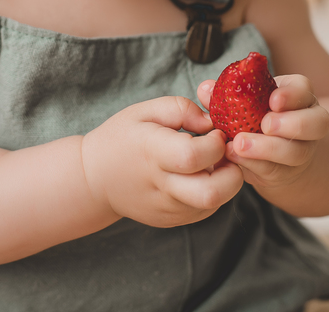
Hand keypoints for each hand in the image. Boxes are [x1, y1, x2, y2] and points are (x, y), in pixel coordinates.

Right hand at [80, 96, 244, 227]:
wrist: (95, 179)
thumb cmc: (121, 138)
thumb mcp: (144, 110)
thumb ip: (182, 108)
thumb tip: (212, 122)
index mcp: (152, 153)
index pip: (194, 156)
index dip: (215, 143)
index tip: (215, 132)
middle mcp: (161, 186)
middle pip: (212, 192)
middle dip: (233, 172)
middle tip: (226, 154)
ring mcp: (168, 208)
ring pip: (215, 203)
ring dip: (226, 182)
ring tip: (212, 162)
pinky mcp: (173, 220)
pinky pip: (206, 209)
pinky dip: (214, 192)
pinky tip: (200, 175)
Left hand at [197, 74, 328, 192]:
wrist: (268, 151)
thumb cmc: (253, 115)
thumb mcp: (243, 99)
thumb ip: (225, 93)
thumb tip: (206, 89)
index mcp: (299, 96)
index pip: (304, 90)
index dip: (292, 95)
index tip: (273, 100)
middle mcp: (308, 122)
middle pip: (315, 123)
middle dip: (290, 124)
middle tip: (265, 125)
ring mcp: (302, 150)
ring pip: (297, 152)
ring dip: (268, 149)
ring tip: (240, 145)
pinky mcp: (288, 173)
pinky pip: (276, 170)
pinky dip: (254, 164)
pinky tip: (235, 158)